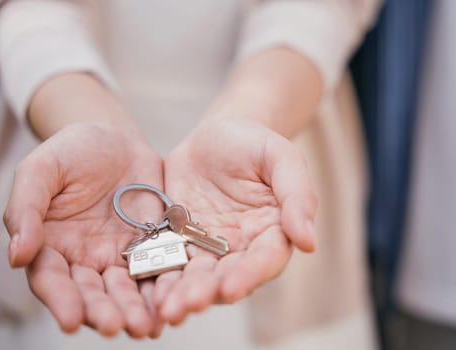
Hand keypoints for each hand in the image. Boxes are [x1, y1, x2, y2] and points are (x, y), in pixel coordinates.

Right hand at [3, 123, 164, 336]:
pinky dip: (164, 288)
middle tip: (114, 326)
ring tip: (146, 326)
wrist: (115, 139)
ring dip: (135, 309)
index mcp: (52, 245)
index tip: (71, 321)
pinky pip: (159, 269)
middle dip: (103, 312)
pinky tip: (171, 303)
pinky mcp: (152, 246)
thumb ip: (26, 208)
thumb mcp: (41, 170)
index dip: (61, 300)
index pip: (52, 280)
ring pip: (127, 289)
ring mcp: (120, 255)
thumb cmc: (72, 151)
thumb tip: (18, 255)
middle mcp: (85, 258)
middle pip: (93, 293)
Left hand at [154, 119, 316, 323]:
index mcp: (272, 231)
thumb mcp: (281, 157)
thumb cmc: (254, 142)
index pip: (266, 259)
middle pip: (227, 276)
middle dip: (208, 292)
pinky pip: (169, 260)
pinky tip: (147, 290)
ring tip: (165, 308)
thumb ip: (298, 195)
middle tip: (188, 304)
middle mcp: (241, 247)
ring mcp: (208, 246)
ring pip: (196, 276)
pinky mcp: (179, 240)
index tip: (230, 288)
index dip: (250, 275)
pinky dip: (159, 276)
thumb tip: (309, 242)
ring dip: (181, 293)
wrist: (215, 134)